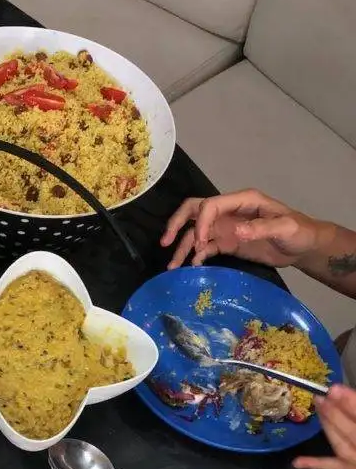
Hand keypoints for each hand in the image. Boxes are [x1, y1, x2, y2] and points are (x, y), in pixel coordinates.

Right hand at [160, 189, 324, 269]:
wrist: (303, 247)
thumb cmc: (299, 232)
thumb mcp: (285, 228)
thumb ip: (261, 228)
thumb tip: (235, 232)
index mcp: (242, 201)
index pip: (211, 205)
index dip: (201, 222)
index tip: (200, 242)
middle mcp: (229, 212)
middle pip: (195, 211)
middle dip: (178, 224)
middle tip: (165, 241)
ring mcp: (226, 228)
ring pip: (196, 232)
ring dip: (182, 246)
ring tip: (172, 265)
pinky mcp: (227, 243)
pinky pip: (205, 248)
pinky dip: (195, 256)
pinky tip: (190, 267)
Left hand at [294, 384, 355, 468]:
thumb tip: (349, 397)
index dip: (350, 403)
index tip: (336, 388)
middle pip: (351, 429)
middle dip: (335, 410)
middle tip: (321, 393)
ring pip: (340, 443)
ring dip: (327, 424)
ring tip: (318, 406)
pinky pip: (334, 467)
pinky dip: (315, 464)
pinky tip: (297, 462)